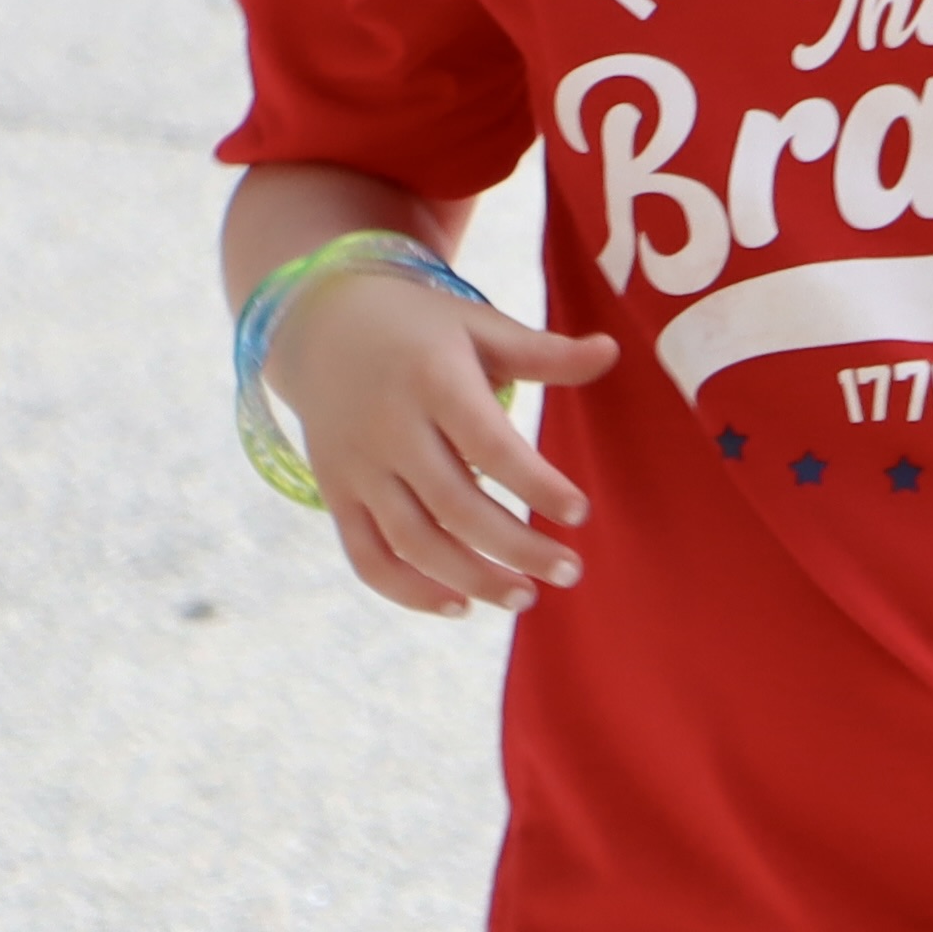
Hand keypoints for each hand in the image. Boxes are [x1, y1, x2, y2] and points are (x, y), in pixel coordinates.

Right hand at [269, 261, 620, 616]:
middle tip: (570, 572)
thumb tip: (612, 351)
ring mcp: (358, 466)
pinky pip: (366, 555)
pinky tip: (459, 606)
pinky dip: (407, 590)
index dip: (535, 484)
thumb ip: (543, 352)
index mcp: (433, 380)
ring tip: (525, 597)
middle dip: (516, 547)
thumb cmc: (421, 328)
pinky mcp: (336, 493)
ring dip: (470, 578)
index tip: (581, 513)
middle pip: (454, 505)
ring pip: (412, 540)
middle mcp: (389, 428)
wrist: (319, 325)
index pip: (489, 444)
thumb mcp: (479, 326)